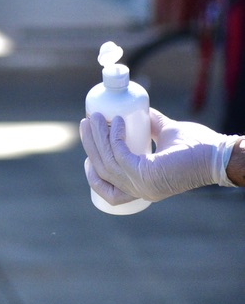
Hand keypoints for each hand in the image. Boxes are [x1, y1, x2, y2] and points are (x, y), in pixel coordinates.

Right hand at [79, 108, 240, 204]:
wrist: (218, 154)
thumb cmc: (197, 147)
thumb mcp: (166, 136)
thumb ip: (153, 127)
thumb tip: (137, 111)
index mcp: (142, 188)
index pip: (106, 186)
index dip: (91, 169)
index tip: (89, 147)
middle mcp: (139, 192)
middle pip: (102, 169)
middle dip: (90, 144)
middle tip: (87, 122)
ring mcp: (141, 186)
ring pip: (106, 161)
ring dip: (97, 137)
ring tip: (96, 118)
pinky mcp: (145, 175)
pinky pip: (120, 154)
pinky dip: (114, 137)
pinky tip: (116, 122)